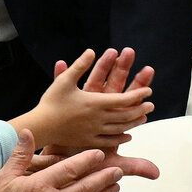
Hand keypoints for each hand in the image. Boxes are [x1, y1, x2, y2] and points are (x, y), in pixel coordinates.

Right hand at [0, 130, 122, 191]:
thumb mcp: (4, 177)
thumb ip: (20, 155)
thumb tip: (27, 133)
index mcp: (42, 185)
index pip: (70, 168)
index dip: (87, 160)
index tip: (99, 154)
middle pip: (85, 187)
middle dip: (104, 178)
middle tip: (117, 171)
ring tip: (116, 188)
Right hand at [45, 47, 159, 179]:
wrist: (40, 126)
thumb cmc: (50, 102)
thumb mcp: (64, 80)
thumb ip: (80, 65)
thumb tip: (92, 51)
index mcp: (94, 103)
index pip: (123, 99)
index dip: (138, 95)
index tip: (149, 91)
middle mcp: (97, 118)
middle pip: (126, 115)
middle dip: (140, 109)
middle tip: (151, 105)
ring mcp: (94, 131)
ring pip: (120, 128)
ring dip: (134, 123)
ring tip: (144, 118)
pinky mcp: (88, 141)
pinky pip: (109, 141)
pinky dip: (121, 138)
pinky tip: (128, 136)